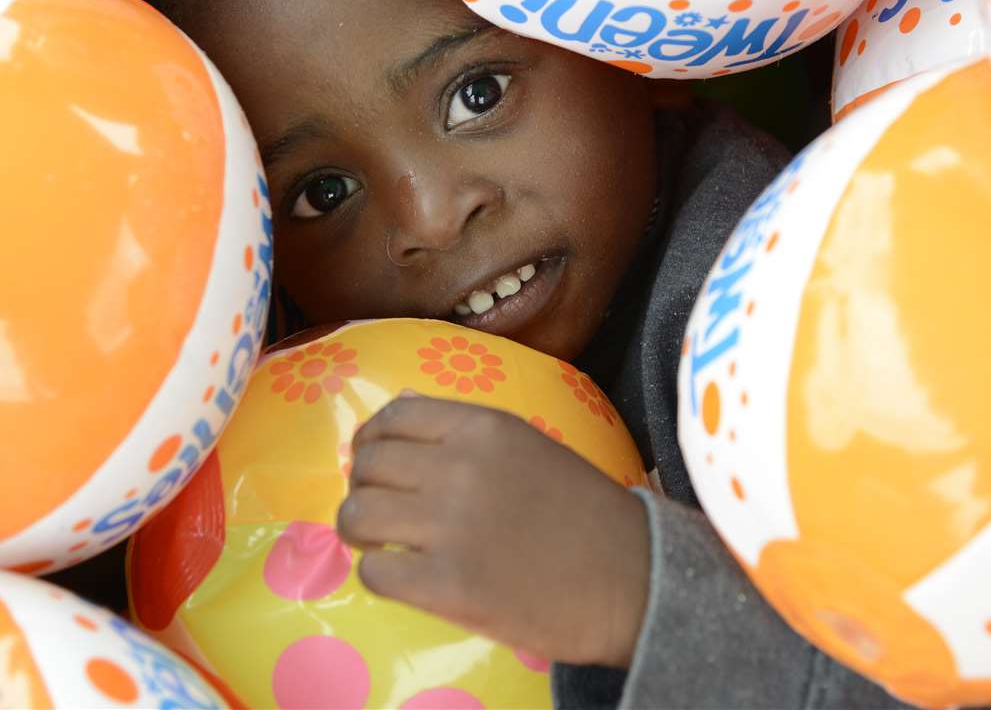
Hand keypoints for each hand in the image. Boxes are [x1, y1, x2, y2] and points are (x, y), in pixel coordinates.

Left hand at [336, 396, 649, 667]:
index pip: (392, 416)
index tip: (376, 464)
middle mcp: (460, 466)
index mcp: (484, 426)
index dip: (372, 441)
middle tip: (380, 510)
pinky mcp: (446, 585)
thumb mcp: (527, 447)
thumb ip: (462, 430)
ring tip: (381, 544)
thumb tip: (397, 405)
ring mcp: (450, 526)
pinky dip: (379, 575)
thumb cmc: (584, 513)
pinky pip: (374, 571)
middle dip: (364, 487)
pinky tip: (405, 577)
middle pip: (368, 464)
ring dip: (360, 531)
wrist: (633, 580)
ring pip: (357, 514)